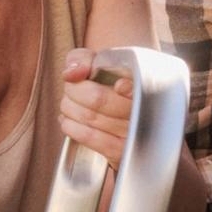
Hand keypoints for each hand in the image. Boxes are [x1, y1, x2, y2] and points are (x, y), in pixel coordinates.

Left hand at [56, 49, 131, 165]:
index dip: (125, 87)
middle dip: (74, 91)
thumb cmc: (108, 80)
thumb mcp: (98, 61)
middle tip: (71, 88)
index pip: (136, 87)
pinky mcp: (120, 152)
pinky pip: (89, 137)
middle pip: (97, 99)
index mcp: (143, 84)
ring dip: (69, 107)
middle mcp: (141, 112)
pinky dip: (70, 125)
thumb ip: (83, 59)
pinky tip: (67, 119)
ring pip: (89, 117)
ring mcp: (131, 134)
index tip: (116, 84)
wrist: (119, 110)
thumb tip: (71, 74)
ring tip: (69, 102)